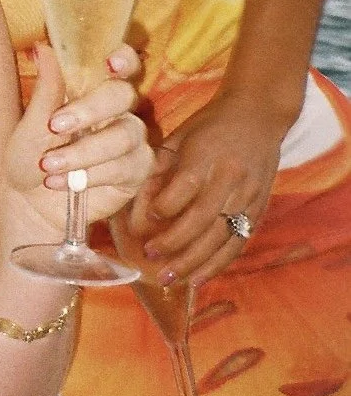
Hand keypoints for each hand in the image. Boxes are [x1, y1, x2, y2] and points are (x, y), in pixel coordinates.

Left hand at [5, 44, 153, 233]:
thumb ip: (46, 89)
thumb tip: (42, 46)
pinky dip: (92, 175)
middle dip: (90, 110)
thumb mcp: (31, 125)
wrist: (30, 202)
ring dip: (83, 151)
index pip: (122, 64)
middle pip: (123, 95)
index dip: (124, 58)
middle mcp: (117, 111)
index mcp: (93, 89)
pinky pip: (125, 166)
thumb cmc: (30, 156)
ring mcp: (131, 140)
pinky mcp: (136, 171)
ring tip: (49, 165)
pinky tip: (65, 183)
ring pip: (124, 135)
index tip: (109, 64)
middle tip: (55, 126)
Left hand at [129, 88, 283, 286]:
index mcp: (206, 155)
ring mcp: (248, 195)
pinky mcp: (258, 207)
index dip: (163, 208)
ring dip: (195, 263)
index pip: (184, 188)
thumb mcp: (179, 137)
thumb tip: (137, 206)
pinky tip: (198, 279)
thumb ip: (159, 169)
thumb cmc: (209, 125)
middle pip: (203, 220)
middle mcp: (230, 177)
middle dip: (175, 244)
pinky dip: (218, 264)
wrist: (259, 114)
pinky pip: (238, 242)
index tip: (145, 221)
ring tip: (170, 280)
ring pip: (222, 238)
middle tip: (150, 258)